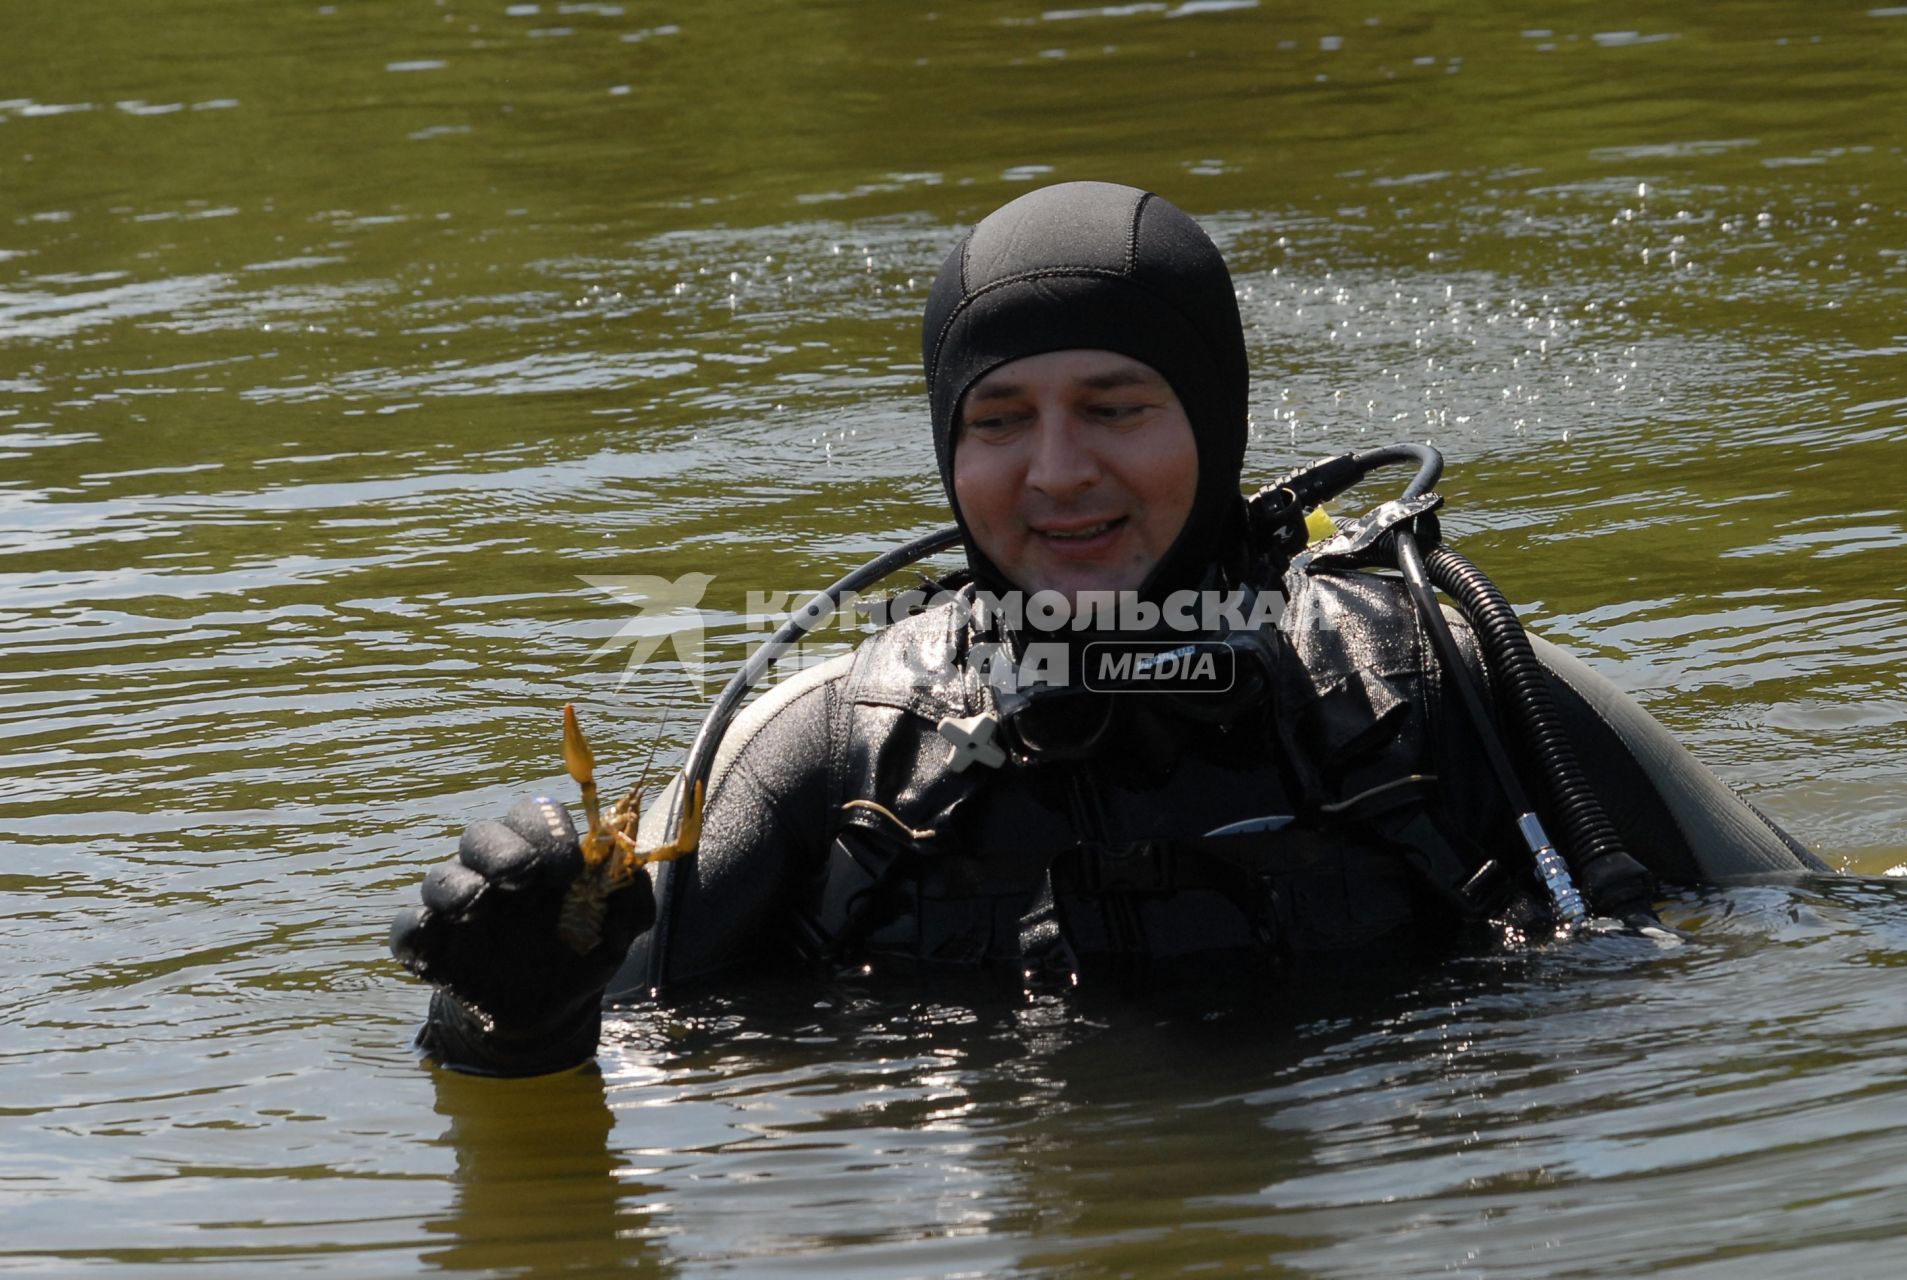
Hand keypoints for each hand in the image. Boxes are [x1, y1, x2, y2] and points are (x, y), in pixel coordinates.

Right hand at [389, 795, 654, 1036]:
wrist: (546, 1012)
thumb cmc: (579, 953)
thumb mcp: (617, 934)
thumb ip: (632, 903)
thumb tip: (633, 873)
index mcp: (539, 853)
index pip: (534, 815)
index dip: (548, 831)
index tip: (570, 867)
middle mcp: (493, 869)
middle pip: (482, 834)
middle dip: (502, 849)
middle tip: (523, 874)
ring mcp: (458, 905)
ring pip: (440, 876)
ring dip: (457, 885)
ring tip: (478, 904)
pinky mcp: (431, 944)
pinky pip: (408, 927)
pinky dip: (415, 931)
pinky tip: (433, 945)